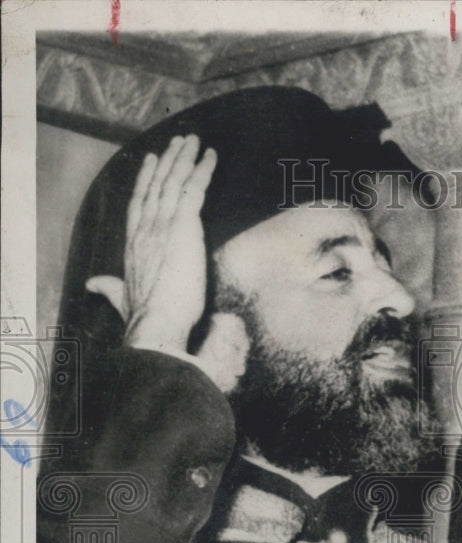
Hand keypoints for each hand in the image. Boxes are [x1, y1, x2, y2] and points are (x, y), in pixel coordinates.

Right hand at [87, 134, 215, 351]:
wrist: (155, 323)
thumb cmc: (143, 317)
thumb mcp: (120, 299)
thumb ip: (108, 287)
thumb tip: (92, 285)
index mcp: (133, 243)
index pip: (139, 204)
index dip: (146, 180)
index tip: (151, 161)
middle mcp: (146, 228)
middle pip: (157, 186)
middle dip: (167, 161)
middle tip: (178, 142)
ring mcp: (163, 224)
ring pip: (174, 182)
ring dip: (185, 158)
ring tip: (193, 141)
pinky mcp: (183, 226)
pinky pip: (194, 190)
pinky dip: (203, 170)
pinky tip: (210, 157)